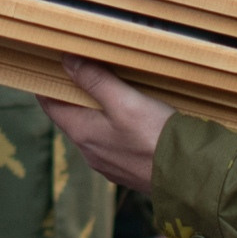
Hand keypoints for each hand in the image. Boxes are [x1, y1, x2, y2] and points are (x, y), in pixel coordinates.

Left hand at [38, 59, 172, 193]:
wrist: (190, 177)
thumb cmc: (155, 138)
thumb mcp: (124, 101)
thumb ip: (95, 80)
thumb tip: (67, 60)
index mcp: (82, 133)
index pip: (50, 104)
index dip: (46, 83)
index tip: (47, 63)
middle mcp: (90, 151)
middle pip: (71, 115)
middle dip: (71, 92)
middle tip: (77, 66)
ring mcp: (109, 162)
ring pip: (93, 128)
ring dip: (94, 107)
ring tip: (104, 85)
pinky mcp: (128, 167)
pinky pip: (111, 140)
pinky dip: (112, 122)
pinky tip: (128, 114)